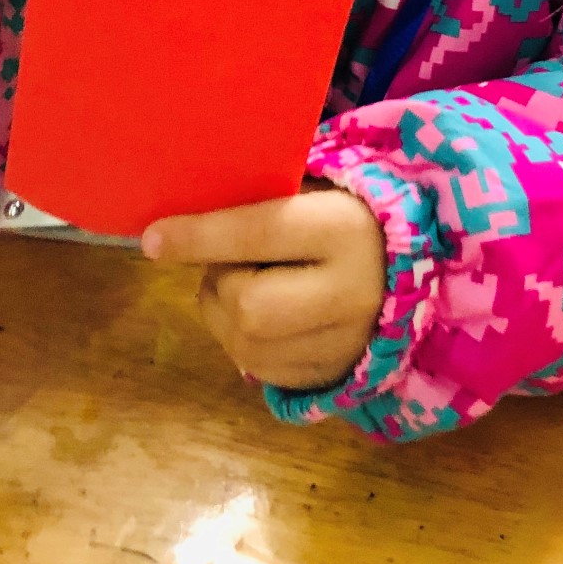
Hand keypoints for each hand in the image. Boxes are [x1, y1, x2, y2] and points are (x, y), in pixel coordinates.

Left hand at [142, 183, 386, 391]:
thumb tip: (178, 221)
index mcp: (344, 229)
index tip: (153, 239)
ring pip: (247, 346)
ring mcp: (346, 344)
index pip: (259, 232)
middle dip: (219, 284)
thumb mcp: (312, 188)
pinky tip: (258, 317)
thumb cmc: (343, 211)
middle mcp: (352, 293)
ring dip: (223, 315)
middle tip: (224, 265)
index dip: (199, 236)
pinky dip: (242, 343)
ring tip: (242, 286)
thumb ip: (256, 198)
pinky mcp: (333, 375)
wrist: (408, 263)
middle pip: (249, 306)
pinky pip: (260, 372)